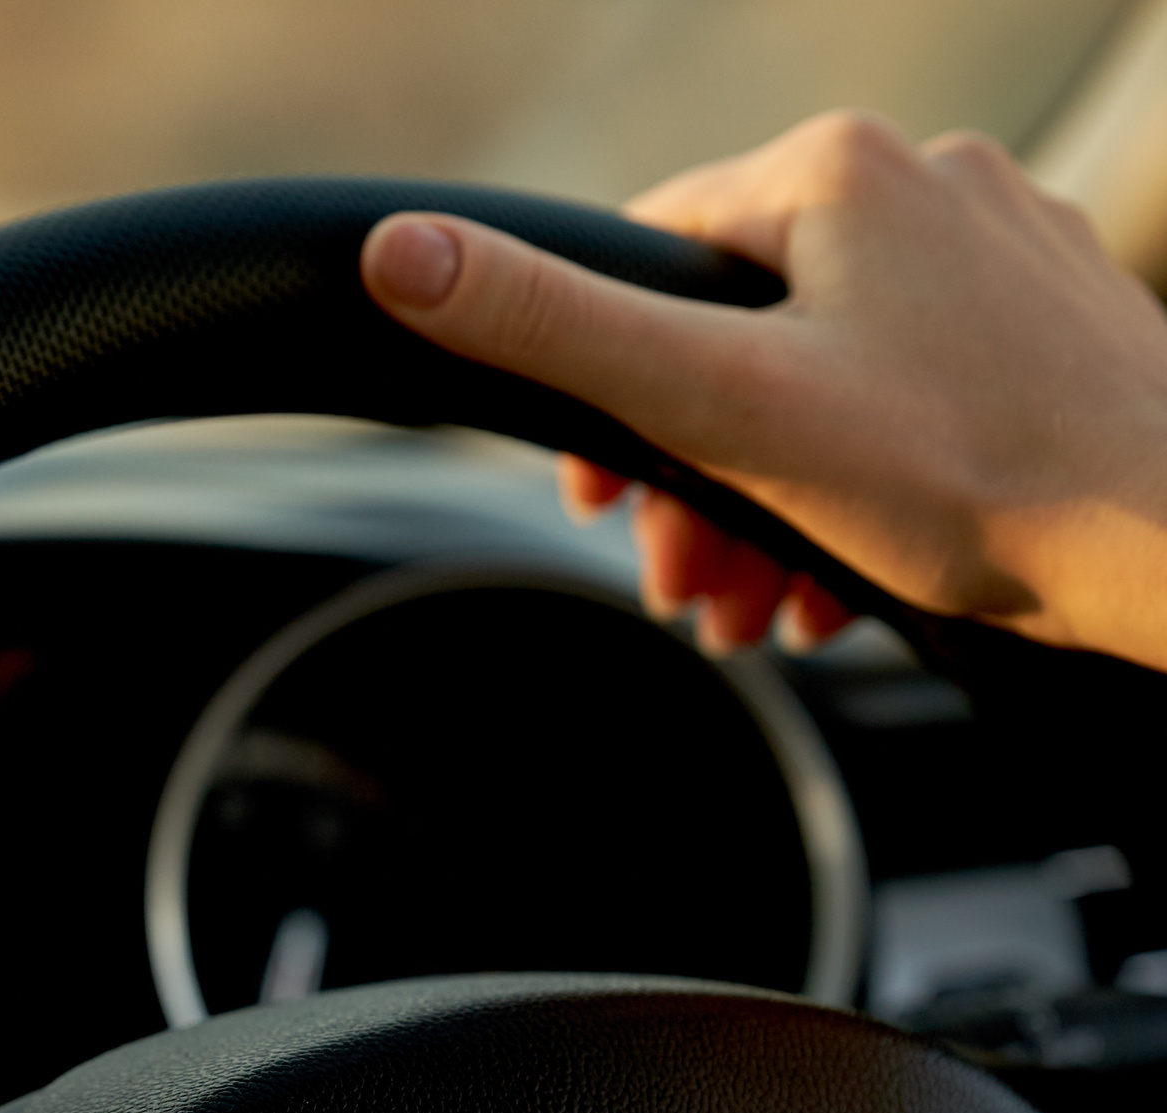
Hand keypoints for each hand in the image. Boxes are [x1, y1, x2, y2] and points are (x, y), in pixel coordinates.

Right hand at [360, 111, 1166, 667]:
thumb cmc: (968, 476)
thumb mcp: (716, 406)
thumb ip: (549, 327)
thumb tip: (398, 253)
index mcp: (831, 175)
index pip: (648, 260)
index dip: (600, 389)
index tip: (602, 500)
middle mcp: (921, 184)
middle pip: (738, 338)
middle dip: (696, 483)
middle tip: (686, 583)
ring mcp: (996, 251)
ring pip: (822, 381)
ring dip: (770, 507)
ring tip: (765, 606)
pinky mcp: (1046, 324)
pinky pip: (907, 400)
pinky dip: (859, 493)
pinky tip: (848, 579)